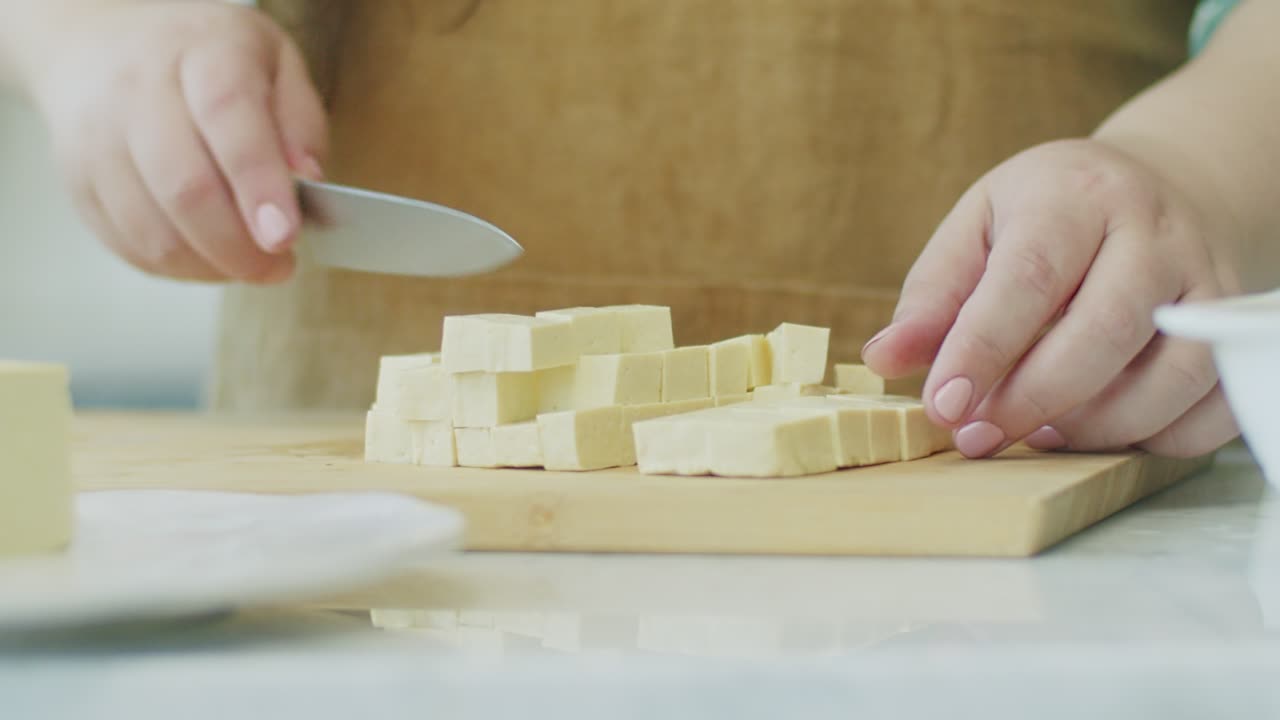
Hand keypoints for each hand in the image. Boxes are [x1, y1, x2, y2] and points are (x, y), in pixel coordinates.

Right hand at [30, 2, 326, 282]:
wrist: (104, 45)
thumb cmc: (206, 60)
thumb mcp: (275, 62)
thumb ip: (300, 119)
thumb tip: (309, 175)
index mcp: (204, 52)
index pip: (227, 115)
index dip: (258, 183)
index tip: (284, 236)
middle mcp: (140, 90)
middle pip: (185, 187)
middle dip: (239, 248)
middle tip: (277, 268)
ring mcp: (99, 137)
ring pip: (152, 229)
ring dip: (209, 266)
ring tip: (246, 265)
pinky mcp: (78, 180)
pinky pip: (126, 243)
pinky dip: (174, 267)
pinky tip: (205, 258)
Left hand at [862, 138, 1241, 458]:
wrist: (1154, 190)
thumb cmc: (1045, 218)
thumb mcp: (976, 229)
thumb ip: (931, 296)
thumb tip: (885, 358)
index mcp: (1073, 197)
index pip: (1029, 277)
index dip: (983, 349)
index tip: (943, 406)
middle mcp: (1152, 232)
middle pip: (1106, 330)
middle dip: (1035, 398)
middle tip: (980, 437)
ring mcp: (1206, 281)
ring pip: (1174, 374)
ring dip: (1100, 426)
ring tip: (1039, 436)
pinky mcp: (1235, 329)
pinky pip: (1218, 403)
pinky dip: (1162, 439)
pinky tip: (1104, 435)